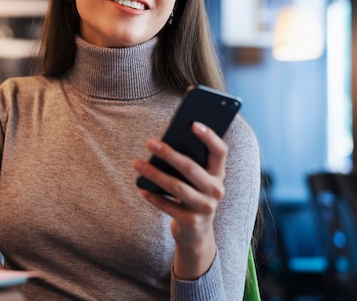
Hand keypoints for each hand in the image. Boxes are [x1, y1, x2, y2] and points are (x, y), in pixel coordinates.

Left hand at [133, 121, 226, 279]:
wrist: (196, 233)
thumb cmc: (192, 195)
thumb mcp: (196, 180)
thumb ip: (189, 163)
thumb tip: (165, 143)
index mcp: (219, 174)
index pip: (220, 151)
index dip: (209, 137)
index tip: (193, 123)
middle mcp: (216, 190)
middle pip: (191, 168)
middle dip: (169, 154)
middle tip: (150, 142)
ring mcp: (205, 207)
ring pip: (176, 187)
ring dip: (155, 173)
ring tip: (137, 163)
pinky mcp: (191, 222)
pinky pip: (168, 206)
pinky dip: (153, 196)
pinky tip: (140, 186)